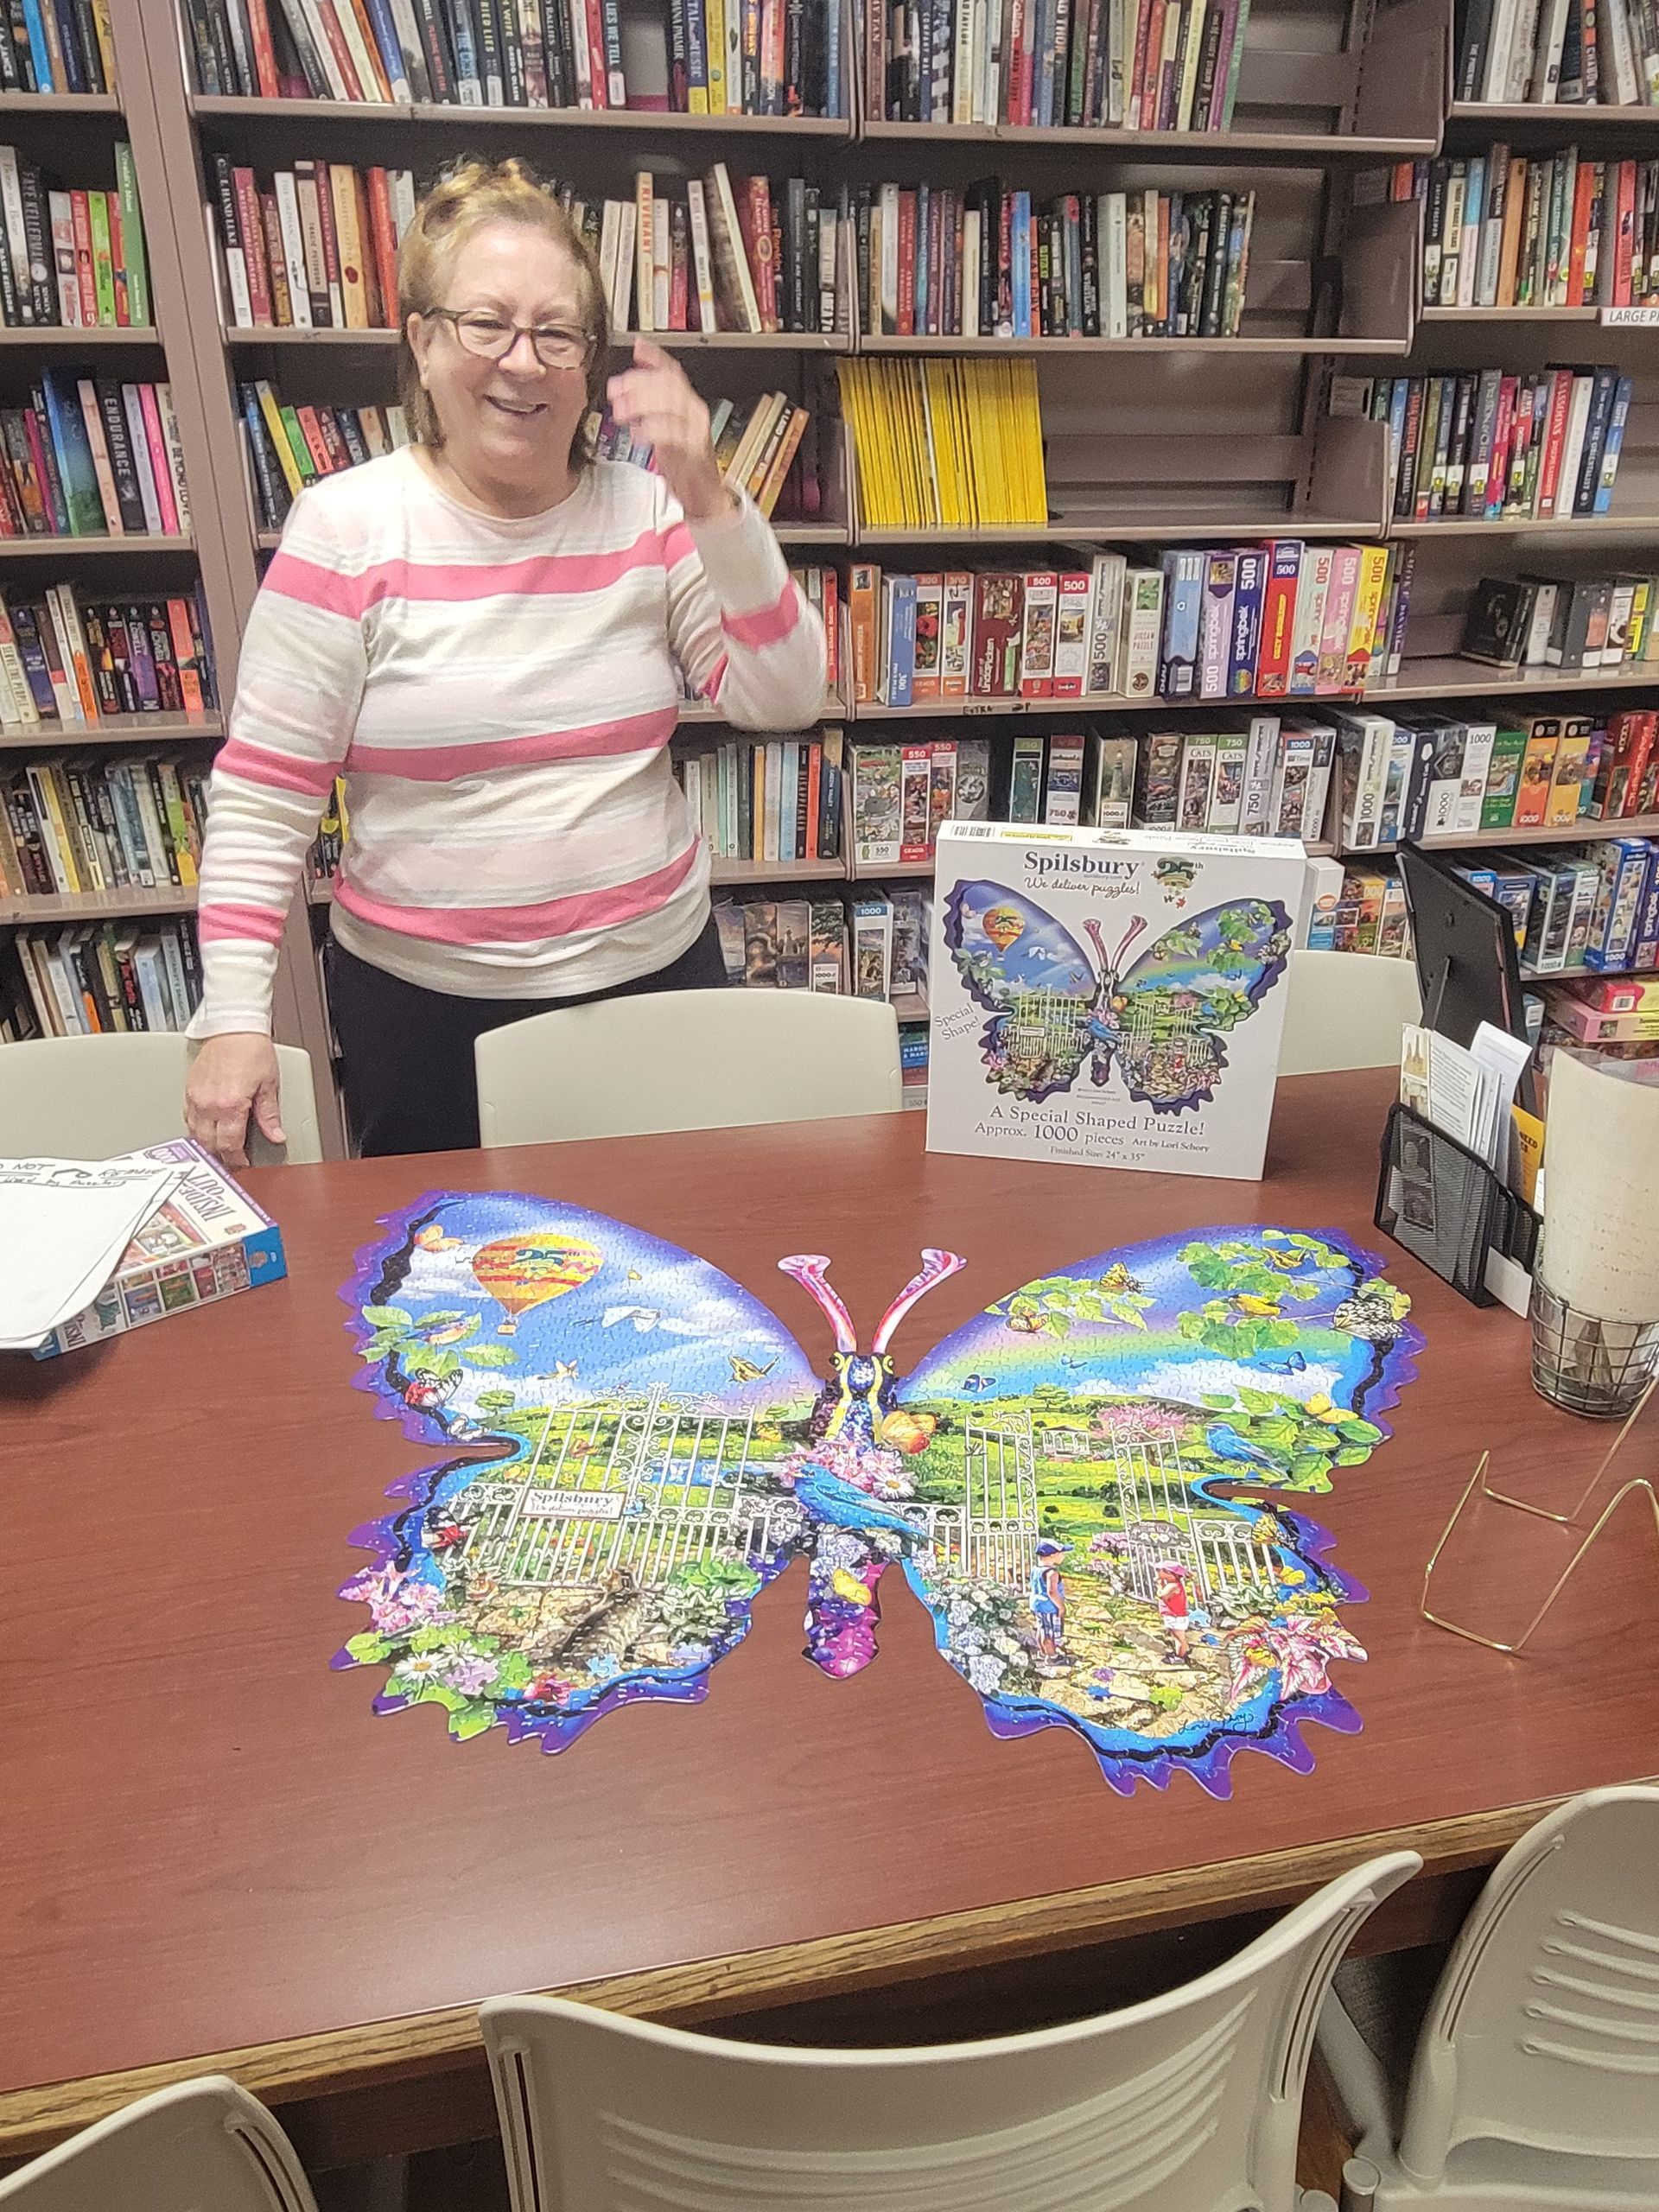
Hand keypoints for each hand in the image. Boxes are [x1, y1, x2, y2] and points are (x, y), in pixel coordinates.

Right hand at [185, 1033, 285, 1170]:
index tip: (243, 1164)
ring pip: (195, 1133)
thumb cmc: (251, 1049)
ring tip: (219, 1150)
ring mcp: (196, 1097)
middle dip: (220, 1156)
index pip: (230, 1144)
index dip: (237, 1159)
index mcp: (230, 1104)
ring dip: (206, 1145)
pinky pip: (188, 1118)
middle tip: (231, 1161)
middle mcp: (209, 1104)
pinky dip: (197, 1129)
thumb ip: (269, 1114)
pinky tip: (206, 1130)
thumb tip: (276, 1134)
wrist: (233, 1027)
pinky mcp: (189, 1090)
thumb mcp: (268, 1084)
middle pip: (209, 1143)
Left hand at [606, 340, 735, 522]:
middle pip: (668, 384)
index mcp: (687, 403)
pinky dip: (652, 430)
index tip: (636, 347)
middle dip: (637, 383)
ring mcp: (695, 430)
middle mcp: (694, 411)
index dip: (654, 357)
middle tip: (615, 390)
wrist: (704, 494)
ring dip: (641, 404)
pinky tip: (637, 433)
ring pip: (670, 404)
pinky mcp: (693, 451)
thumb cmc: (683, 461)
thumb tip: (628, 384)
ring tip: (620, 412)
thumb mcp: (663, 428)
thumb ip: (650, 404)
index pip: (672, 371)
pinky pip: (673, 434)